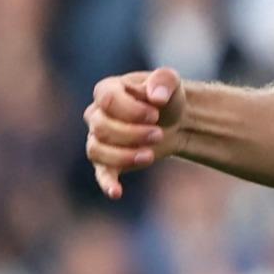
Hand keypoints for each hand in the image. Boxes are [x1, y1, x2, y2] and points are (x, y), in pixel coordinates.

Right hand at [84, 68, 185, 199]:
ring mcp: (99, 139)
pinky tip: (117, 193)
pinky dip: (107, 183)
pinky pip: (101, 173)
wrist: (176, 121)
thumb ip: (163, 80)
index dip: (130, 110)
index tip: (155, 114)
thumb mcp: (170, 81)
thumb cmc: (167, 98)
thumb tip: (156, 97)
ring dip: (124, 155)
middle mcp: (97, 114)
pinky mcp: (109, 161)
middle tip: (159, 134)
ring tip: (150, 156)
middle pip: (101, 127)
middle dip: (132, 133)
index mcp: (107, 90)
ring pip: (97, 150)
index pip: (106, 100)